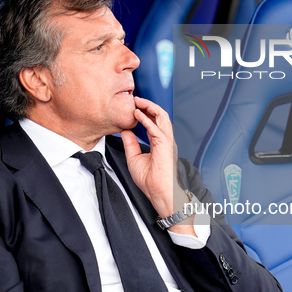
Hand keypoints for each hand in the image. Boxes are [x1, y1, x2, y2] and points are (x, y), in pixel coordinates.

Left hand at [120, 97, 194, 233]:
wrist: (158, 192)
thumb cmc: (150, 180)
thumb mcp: (134, 158)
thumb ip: (130, 143)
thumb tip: (124, 130)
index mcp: (159, 142)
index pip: (154, 122)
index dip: (146, 112)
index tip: (134, 106)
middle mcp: (165, 140)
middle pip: (160, 116)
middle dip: (149, 105)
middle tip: (136, 98)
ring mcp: (167, 142)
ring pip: (162, 117)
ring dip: (150, 107)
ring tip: (138, 101)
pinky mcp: (165, 145)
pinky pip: (157, 128)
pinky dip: (147, 119)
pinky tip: (137, 114)